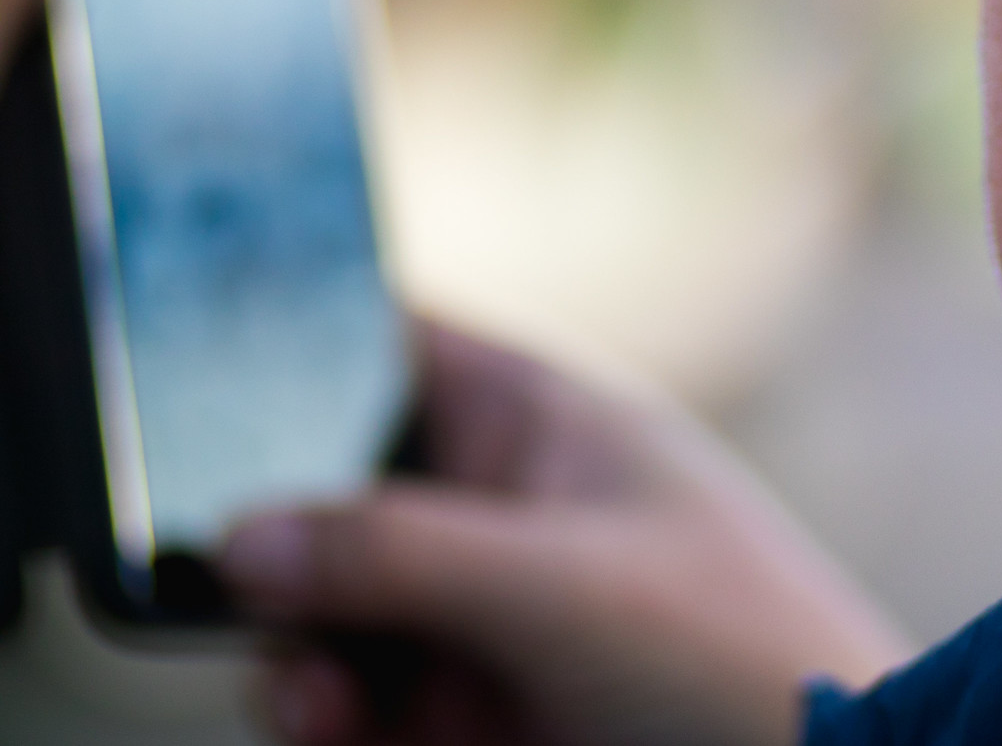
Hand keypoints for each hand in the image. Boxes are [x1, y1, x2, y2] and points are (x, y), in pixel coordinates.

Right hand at [221, 322, 912, 745]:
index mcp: (543, 423)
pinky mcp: (477, 711)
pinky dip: (327, 713)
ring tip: (314, 696)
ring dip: (294, 649)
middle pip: (330, 497)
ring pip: (330, 611)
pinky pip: (360, 699)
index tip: (211, 396)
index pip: (393, 346)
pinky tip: (334, 728)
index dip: (297, 354)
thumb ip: (398, 550)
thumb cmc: (738, 653)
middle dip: (275, 545)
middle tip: (247, 591)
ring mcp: (486, 614)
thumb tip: (245, 534)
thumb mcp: (564, 584)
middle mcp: (502, 508)